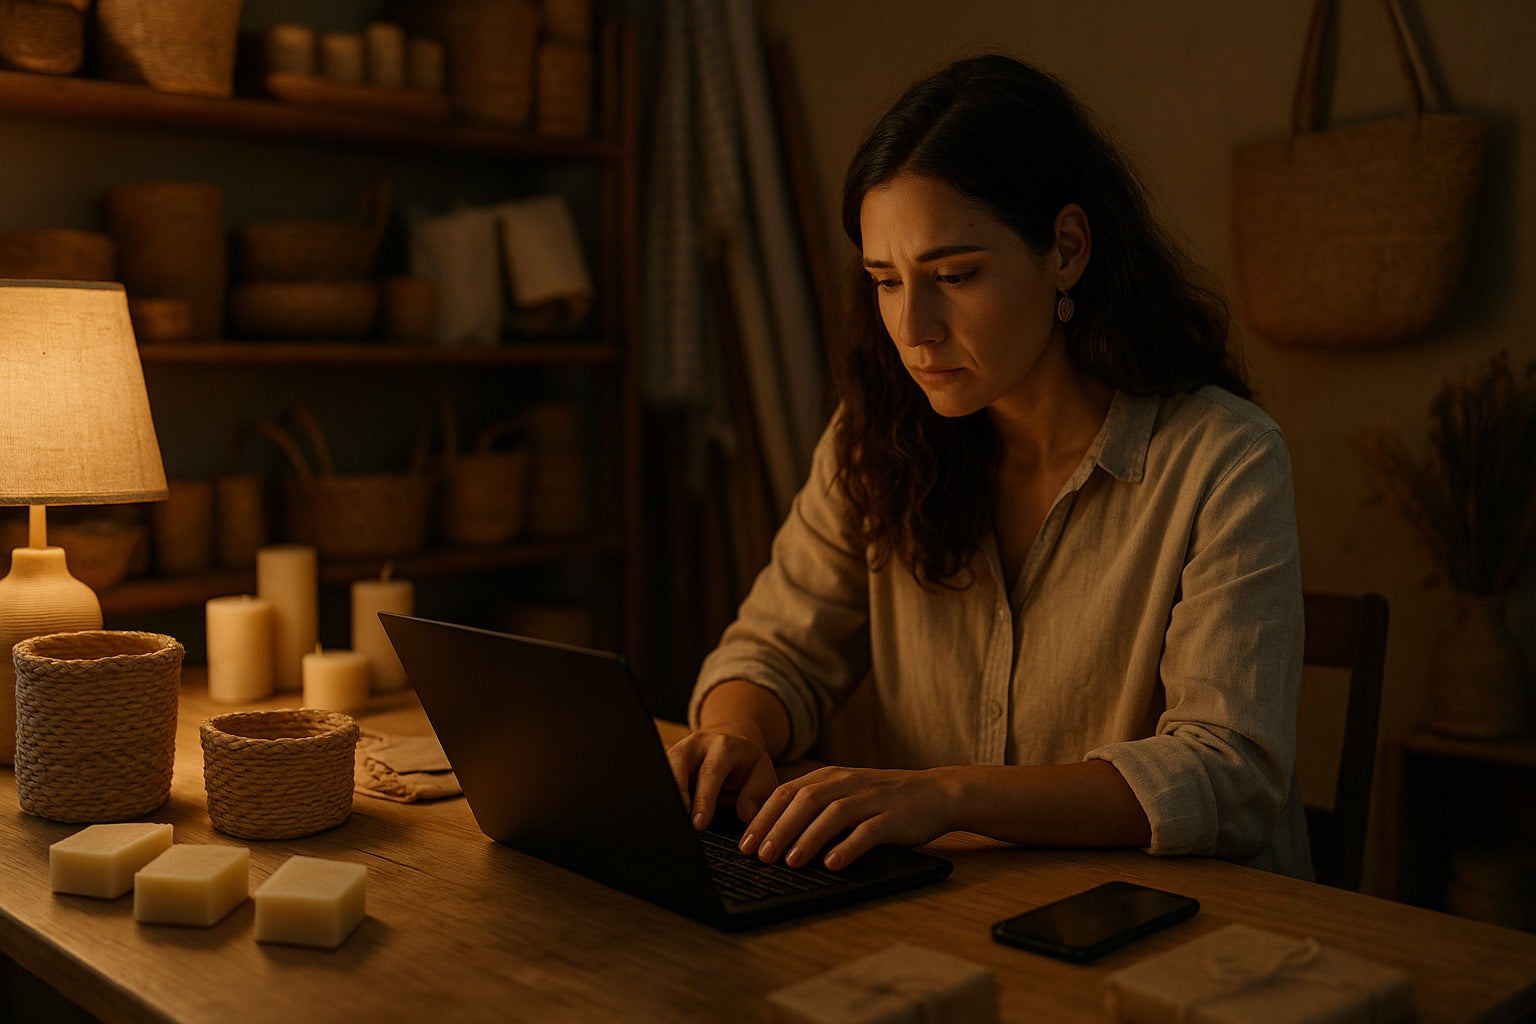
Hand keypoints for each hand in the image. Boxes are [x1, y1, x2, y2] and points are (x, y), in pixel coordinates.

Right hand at [666, 727, 779, 830]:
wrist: (734, 742)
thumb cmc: (747, 765)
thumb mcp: (763, 775)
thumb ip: (757, 794)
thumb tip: (746, 814)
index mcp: (724, 746)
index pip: (710, 772)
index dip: (703, 799)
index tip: (699, 823)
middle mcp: (698, 744)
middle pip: (678, 767)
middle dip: (677, 797)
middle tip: (680, 825)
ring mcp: (679, 749)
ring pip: (663, 770)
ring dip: (664, 796)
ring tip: (669, 820)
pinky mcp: (668, 760)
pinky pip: (658, 776)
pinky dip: (660, 795)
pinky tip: (664, 814)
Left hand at [740, 766, 956, 870]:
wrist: (936, 793)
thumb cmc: (883, 800)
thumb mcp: (845, 793)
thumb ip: (814, 806)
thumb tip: (772, 834)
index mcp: (830, 777)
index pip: (786, 793)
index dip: (762, 818)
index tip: (744, 844)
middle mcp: (846, 783)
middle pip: (804, 802)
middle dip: (778, 829)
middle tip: (759, 856)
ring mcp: (871, 799)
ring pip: (832, 815)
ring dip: (807, 838)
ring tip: (789, 862)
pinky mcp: (893, 817)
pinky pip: (868, 831)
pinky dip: (848, 847)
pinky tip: (833, 864)